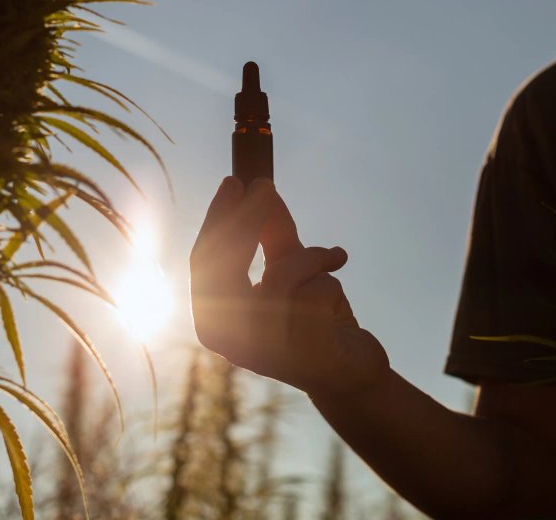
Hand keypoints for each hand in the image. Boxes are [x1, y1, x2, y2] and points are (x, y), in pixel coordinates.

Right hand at [190, 176, 388, 397]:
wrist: (351, 373)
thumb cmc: (314, 320)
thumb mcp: (291, 268)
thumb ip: (271, 233)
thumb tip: (258, 185)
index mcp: (213, 321)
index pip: (204, 263)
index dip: (218, 220)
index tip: (235, 181)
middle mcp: (228, 340)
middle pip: (227, 267)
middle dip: (248, 221)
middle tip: (266, 186)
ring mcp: (263, 351)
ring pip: (281, 276)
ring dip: (311, 259)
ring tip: (332, 260)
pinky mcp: (301, 355)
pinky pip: (316, 294)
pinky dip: (331, 286)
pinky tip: (341, 309)